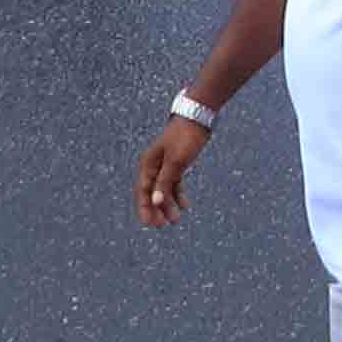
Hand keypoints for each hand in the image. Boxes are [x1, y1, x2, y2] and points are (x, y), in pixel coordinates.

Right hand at [137, 113, 210, 229]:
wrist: (199, 117)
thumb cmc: (185, 137)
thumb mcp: (175, 161)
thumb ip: (164, 182)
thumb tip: (154, 201)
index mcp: (148, 164)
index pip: (142, 191)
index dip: (144, 208)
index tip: (150, 224)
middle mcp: (153, 165)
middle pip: (151, 192)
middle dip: (156, 209)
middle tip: (163, 224)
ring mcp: (165, 165)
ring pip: (163, 189)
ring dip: (168, 204)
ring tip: (176, 219)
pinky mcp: (176, 163)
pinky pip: (174, 183)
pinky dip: (178, 194)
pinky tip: (185, 205)